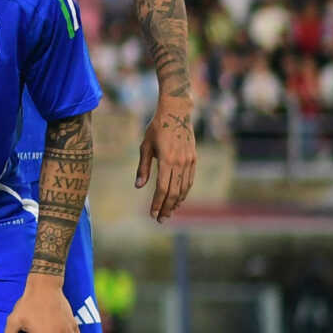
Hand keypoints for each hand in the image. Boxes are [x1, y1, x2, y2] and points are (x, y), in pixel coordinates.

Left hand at [136, 105, 196, 220]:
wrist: (176, 113)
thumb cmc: (156, 128)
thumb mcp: (145, 146)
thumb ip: (143, 168)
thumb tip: (139, 186)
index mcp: (167, 160)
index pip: (162, 189)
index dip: (158, 203)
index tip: (152, 214)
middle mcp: (180, 163)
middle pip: (174, 192)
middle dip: (167, 207)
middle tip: (160, 219)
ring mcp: (189, 161)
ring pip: (184, 188)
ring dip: (176, 202)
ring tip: (168, 212)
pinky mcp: (194, 159)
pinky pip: (190, 180)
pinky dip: (184, 191)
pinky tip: (178, 198)